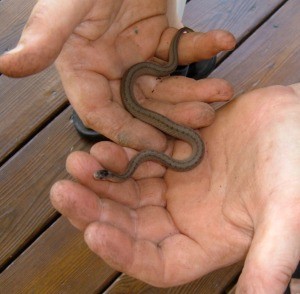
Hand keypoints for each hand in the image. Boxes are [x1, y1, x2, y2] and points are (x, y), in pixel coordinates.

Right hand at [0, 0, 234, 150]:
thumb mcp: (66, 4)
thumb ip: (45, 36)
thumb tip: (4, 66)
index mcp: (83, 69)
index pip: (101, 112)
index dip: (126, 131)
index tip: (155, 144)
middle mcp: (110, 70)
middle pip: (141, 105)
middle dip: (172, 114)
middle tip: (202, 118)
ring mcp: (136, 57)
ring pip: (166, 85)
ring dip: (195, 88)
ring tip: (220, 91)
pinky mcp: (159, 41)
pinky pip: (182, 50)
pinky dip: (204, 45)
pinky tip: (224, 41)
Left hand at [50, 83, 299, 291]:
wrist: (296, 120)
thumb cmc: (298, 164)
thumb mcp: (288, 212)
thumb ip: (268, 258)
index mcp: (209, 241)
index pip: (157, 262)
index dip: (124, 254)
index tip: (93, 234)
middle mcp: (187, 216)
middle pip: (131, 223)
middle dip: (96, 210)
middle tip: (65, 191)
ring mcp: (180, 184)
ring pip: (130, 189)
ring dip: (102, 179)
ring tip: (76, 162)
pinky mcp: (177, 155)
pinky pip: (141, 159)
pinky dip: (121, 154)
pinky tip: (103, 145)